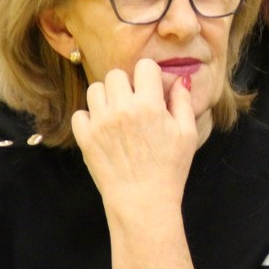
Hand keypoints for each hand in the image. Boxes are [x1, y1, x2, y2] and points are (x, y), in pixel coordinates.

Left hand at [71, 59, 197, 220]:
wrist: (144, 202)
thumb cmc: (170, 169)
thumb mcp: (188, 134)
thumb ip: (183, 102)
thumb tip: (179, 80)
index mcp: (150, 105)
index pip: (144, 66)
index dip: (150, 75)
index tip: (152, 89)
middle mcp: (122, 109)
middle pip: (116, 75)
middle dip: (127, 84)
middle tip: (134, 102)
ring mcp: (100, 123)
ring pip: (95, 89)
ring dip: (107, 97)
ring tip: (117, 114)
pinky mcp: (86, 139)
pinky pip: (80, 114)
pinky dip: (90, 118)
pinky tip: (103, 129)